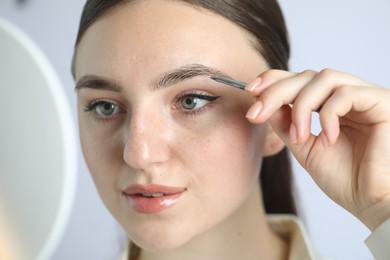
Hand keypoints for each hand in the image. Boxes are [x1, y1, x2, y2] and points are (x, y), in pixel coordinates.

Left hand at [246, 69, 389, 230]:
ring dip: (301, 106)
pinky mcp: (382, 102)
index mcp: (330, 106)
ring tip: (298, 136)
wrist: (373, 203)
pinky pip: (346, 94)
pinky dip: (328, 116)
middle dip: (276, 92)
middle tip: (256, 113)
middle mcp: (348, 97)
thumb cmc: (346, 180)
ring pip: (324, 78)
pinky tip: (328, 139)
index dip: (274, 80)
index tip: (250, 91)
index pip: (300, 80)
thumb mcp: (305, 148)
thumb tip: (264, 103)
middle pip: (307, 75)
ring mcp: (365, 97)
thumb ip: (287, 124)